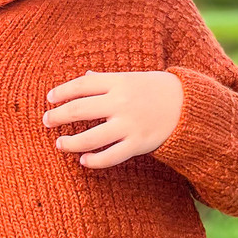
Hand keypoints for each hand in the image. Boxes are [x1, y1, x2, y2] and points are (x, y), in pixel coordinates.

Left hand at [44, 70, 183, 168]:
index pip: (81, 85)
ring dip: (70, 142)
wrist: (190, 106)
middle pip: (80, 109)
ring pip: (90, 137)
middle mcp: (121, 102)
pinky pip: (110, 156)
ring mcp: (129, 124)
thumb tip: (84, 76)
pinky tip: (83, 160)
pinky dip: (94, 160)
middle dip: (58, 116)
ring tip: (59, 143)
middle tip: (46, 120)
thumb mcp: (132, 78)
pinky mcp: (138, 144)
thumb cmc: (157, 89)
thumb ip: (107, 79)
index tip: (49, 98)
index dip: (62, 92)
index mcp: (119, 81)